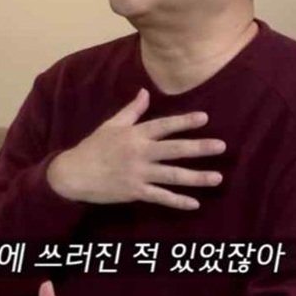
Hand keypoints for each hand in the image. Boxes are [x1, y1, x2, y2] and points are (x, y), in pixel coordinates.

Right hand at [46, 88, 224, 209]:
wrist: (74, 174)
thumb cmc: (93, 147)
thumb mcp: (111, 125)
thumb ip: (132, 110)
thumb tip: (145, 92)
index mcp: (134, 135)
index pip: (163, 126)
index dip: (184, 121)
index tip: (204, 118)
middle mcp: (139, 153)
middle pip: (174, 150)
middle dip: (198, 148)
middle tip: (221, 146)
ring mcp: (138, 174)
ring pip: (172, 176)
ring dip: (196, 177)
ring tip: (217, 178)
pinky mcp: (135, 192)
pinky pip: (160, 197)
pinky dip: (177, 201)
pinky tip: (195, 203)